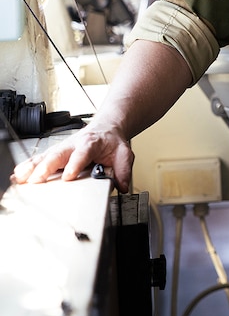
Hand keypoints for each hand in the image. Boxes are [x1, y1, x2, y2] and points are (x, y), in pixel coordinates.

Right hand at [12, 121, 133, 192]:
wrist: (106, 129)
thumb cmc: (111, 142)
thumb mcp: (123, 153)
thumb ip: (123, 170)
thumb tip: (121, 186)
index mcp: (91, 144)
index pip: (81, 154)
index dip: (74, 165)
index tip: (68, 177)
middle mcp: (73, 144)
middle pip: (57, 154)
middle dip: (45, 167)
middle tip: (36, 180)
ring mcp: (62, 148)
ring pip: (44, 156)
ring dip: (31, 167)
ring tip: (20, 177)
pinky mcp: (55, 152)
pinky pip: (39, 159)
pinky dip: (27, 166)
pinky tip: (18, 174)